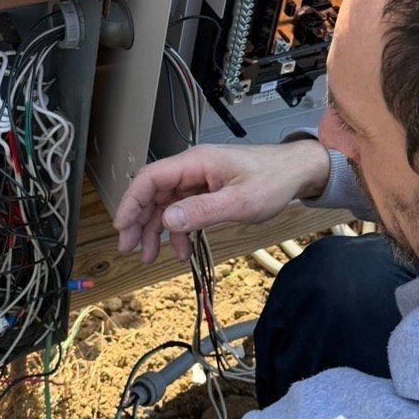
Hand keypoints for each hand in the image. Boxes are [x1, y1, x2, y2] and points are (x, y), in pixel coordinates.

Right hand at [114, 140, 330, 264]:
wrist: (296, 173)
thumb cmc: (273, 179)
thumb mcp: (239, 202)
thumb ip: (203, 211)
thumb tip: (168, 221)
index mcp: (195, 162)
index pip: (150, 178)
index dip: (131, 202)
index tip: (122, 227)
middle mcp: (192, 168)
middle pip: (153, 192)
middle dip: (139, 221)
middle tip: (130, 248)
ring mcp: (199, 179)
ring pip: (166, 204)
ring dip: (156, 230)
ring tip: (149, 256)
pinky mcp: (207, 190)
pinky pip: (184, 210)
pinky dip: (179, 230)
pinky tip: (181, 250)